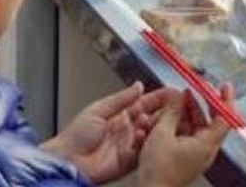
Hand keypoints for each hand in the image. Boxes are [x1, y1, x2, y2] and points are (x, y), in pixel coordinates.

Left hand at [45, 83, 177, 184]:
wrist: (68, 160)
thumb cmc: (76, 136)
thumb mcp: (98, 110)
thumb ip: (120, 99)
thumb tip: (138, 85)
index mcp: (118, 115)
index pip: (142, 103)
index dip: (157, 98)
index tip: (172, 93)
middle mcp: (126, 129)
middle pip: (150, 118)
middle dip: (163, 112)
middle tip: (176, 106)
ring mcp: (128, 145)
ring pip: (150, 134)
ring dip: (155, 127)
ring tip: (157, 119)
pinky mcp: (129, 160)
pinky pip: (143, 150)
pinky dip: (146, 142)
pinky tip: (145, 135)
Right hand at [136, 88, 231, 186]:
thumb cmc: (159, 169)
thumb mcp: (162, 133)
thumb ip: (172, 112)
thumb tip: (177, 95)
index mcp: (206, 144)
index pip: (224, 119)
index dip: (225, 101)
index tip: (224, 86)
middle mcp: (205, 150)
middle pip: (208, 121)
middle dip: (199, 104)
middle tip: (193, 89)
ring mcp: (195, 155)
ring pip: (194, 127)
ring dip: (185, 113)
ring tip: (173, 101)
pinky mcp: (185, 158)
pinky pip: (185, 136)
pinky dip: (178, 125)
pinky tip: (165, 118)